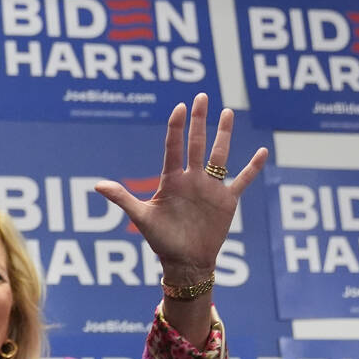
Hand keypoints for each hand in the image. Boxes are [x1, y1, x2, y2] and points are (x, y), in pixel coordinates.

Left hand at [95, 93, 267, 285]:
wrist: (185, 262)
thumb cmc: (161, 240)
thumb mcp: (141, 218)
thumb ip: (122, 199)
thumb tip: (97, 185)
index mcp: (171, 180)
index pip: (173, 147)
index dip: (176, 127)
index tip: (179, 107)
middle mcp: (192, 179)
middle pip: (197, 143)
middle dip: (199, 120)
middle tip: (201, 96)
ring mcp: (211, 188)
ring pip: (220, 155)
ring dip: (224, 135)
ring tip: (227, 111)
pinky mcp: (227, 200)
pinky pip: (243, 180)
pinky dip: (253, 167)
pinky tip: (262, 151)